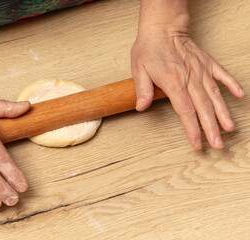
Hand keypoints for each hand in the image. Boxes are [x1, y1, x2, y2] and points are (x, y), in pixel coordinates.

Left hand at [131, 30, 244, 148]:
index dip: (192, 129)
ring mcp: (201, 70)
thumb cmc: (149, 48)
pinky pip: (222, 74)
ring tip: (230, 128)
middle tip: (218, 145)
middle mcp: (190, 78)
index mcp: (173, 81)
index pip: (185, 110)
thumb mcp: (138, 69)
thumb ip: (142, 89)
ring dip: (223, 113)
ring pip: (215, 95)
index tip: (197, 144)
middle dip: (211, 128)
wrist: (162, 27)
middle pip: (203, 107)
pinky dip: (232, 84)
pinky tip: (240, 96)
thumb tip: (141, 107)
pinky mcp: (207, 62)